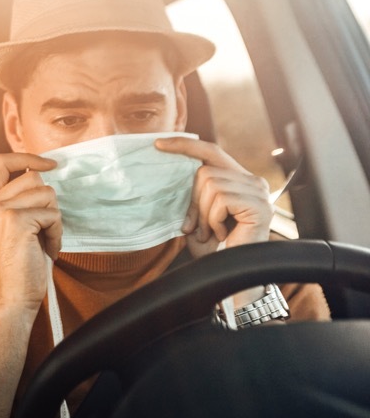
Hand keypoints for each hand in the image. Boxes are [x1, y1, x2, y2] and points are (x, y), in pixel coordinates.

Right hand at [0, 152, 61, 310]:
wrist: (12, 296)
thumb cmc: (19, 265)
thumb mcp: (13, 226)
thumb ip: (19, 201)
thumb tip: (42, 175)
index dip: (25, 156)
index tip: (49, 165)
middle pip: (31, 176)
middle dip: (48, 200)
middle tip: (45, 226)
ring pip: (45, 193)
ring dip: (54, 218)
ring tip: (45, 240)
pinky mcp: (16, 221)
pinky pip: (52, 213)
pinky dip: (56, 233)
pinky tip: (47, 249)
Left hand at [155, 136, 271, 258]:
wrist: (230, 273)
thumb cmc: (214, 248)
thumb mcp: (197, 215)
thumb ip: (191, 194)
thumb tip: (168, 172)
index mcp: (238, 180)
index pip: (211, 152)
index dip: (185, 145)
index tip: (158, 144)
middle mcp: (252, 181)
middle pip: (206, 172)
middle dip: (194, 202)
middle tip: (195, 227)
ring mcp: (258, 192)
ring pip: (212, 185)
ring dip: (203, 215)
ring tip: (209, 233)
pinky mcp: (259, 205)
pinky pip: (222, 200)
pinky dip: (214, 220)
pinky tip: (221, 234)